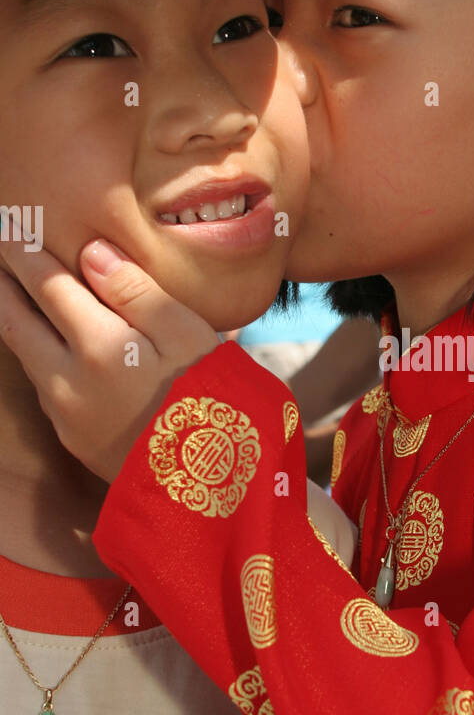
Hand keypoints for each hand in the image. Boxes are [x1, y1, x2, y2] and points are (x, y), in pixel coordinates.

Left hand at [0, 237, 219, 481]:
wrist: (212, 490)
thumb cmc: (211, 403)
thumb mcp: (190, 338)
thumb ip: (138, 293)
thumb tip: (92, 253)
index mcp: (99, 346)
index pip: (48, 285)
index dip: (26, 251)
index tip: (9, 224)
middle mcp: (67, 380)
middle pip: (16, 320)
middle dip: (2, 282)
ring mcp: (65, 414)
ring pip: (25, 355)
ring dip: (15, 318)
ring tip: (12, 290)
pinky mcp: (72, 439)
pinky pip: (44, 385)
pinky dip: (36, 354)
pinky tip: (46, 344)